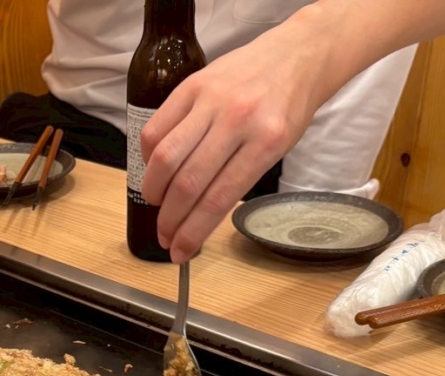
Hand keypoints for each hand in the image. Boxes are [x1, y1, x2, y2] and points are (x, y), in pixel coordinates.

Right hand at [139, 24, 325, 262]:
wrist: (296, 55)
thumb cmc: (288, 106)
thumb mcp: (278, 148)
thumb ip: (239, 178)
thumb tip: (198, 215)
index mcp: (266, 143)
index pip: (218, 199)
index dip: (192, 232)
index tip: (180, 251)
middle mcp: (237, 121)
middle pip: (187, 183)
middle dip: (170, 220)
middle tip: (165, 236)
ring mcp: (212, 100)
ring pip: (166, 157)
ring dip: (153, 191)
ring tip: (156, 205)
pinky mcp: (192, 85)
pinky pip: (157, 127)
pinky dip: (148, 156)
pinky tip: (155, 169)